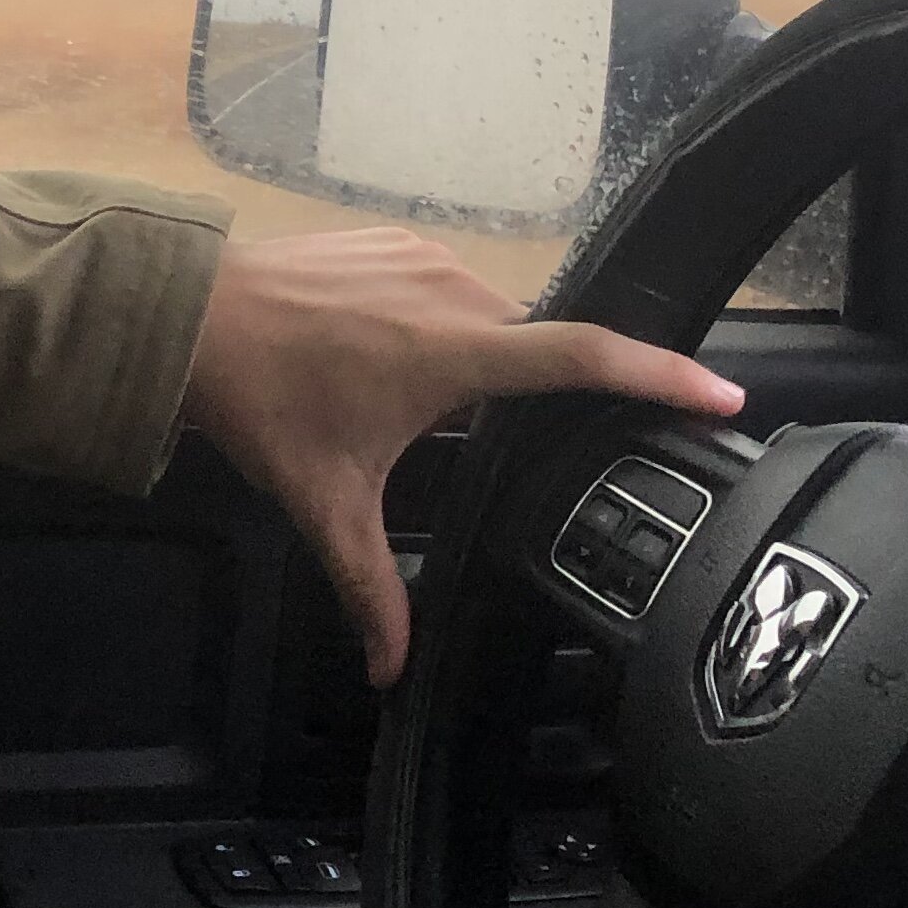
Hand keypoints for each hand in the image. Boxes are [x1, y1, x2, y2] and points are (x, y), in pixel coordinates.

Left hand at [178, 226, 743, 687]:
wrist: (188, 314)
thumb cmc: (262, 402)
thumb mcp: (325, 503)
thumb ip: (372, 588)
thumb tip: (392, 669)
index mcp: (454, 352)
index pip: (582, 358)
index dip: (658, 377)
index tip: (719, 395)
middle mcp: (453, 291)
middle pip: (536, 347)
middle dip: (533, 396)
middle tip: (517, 444)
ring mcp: (425, 255)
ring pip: (493, 316)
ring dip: (479, 361)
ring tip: (419, 409)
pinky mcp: (397, 238)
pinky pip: (450, 285)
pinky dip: (443, 325)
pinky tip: (393, 364)